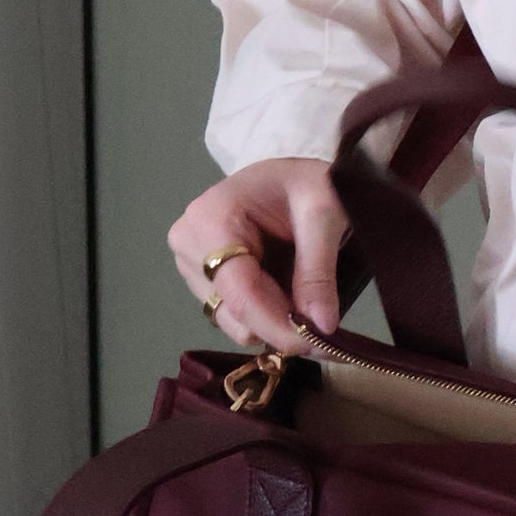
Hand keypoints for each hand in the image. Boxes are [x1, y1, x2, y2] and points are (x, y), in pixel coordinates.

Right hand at [167, 158, 348, 351]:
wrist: (292, 170)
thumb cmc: (306, 179)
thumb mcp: (323, 213)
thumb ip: (318, 269)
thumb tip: (322, 326)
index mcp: (210, 220)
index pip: (239, 292)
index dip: (278, 325)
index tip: (318, 344)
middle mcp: (189, 245)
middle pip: (233, 312)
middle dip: (280, 324)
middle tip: (325, 327)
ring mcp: (192, 264)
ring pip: (233, 320)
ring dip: (274, 322)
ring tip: (310, 302)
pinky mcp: (202, 279)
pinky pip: (236, 314)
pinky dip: (268, 315)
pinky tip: (292, 298)